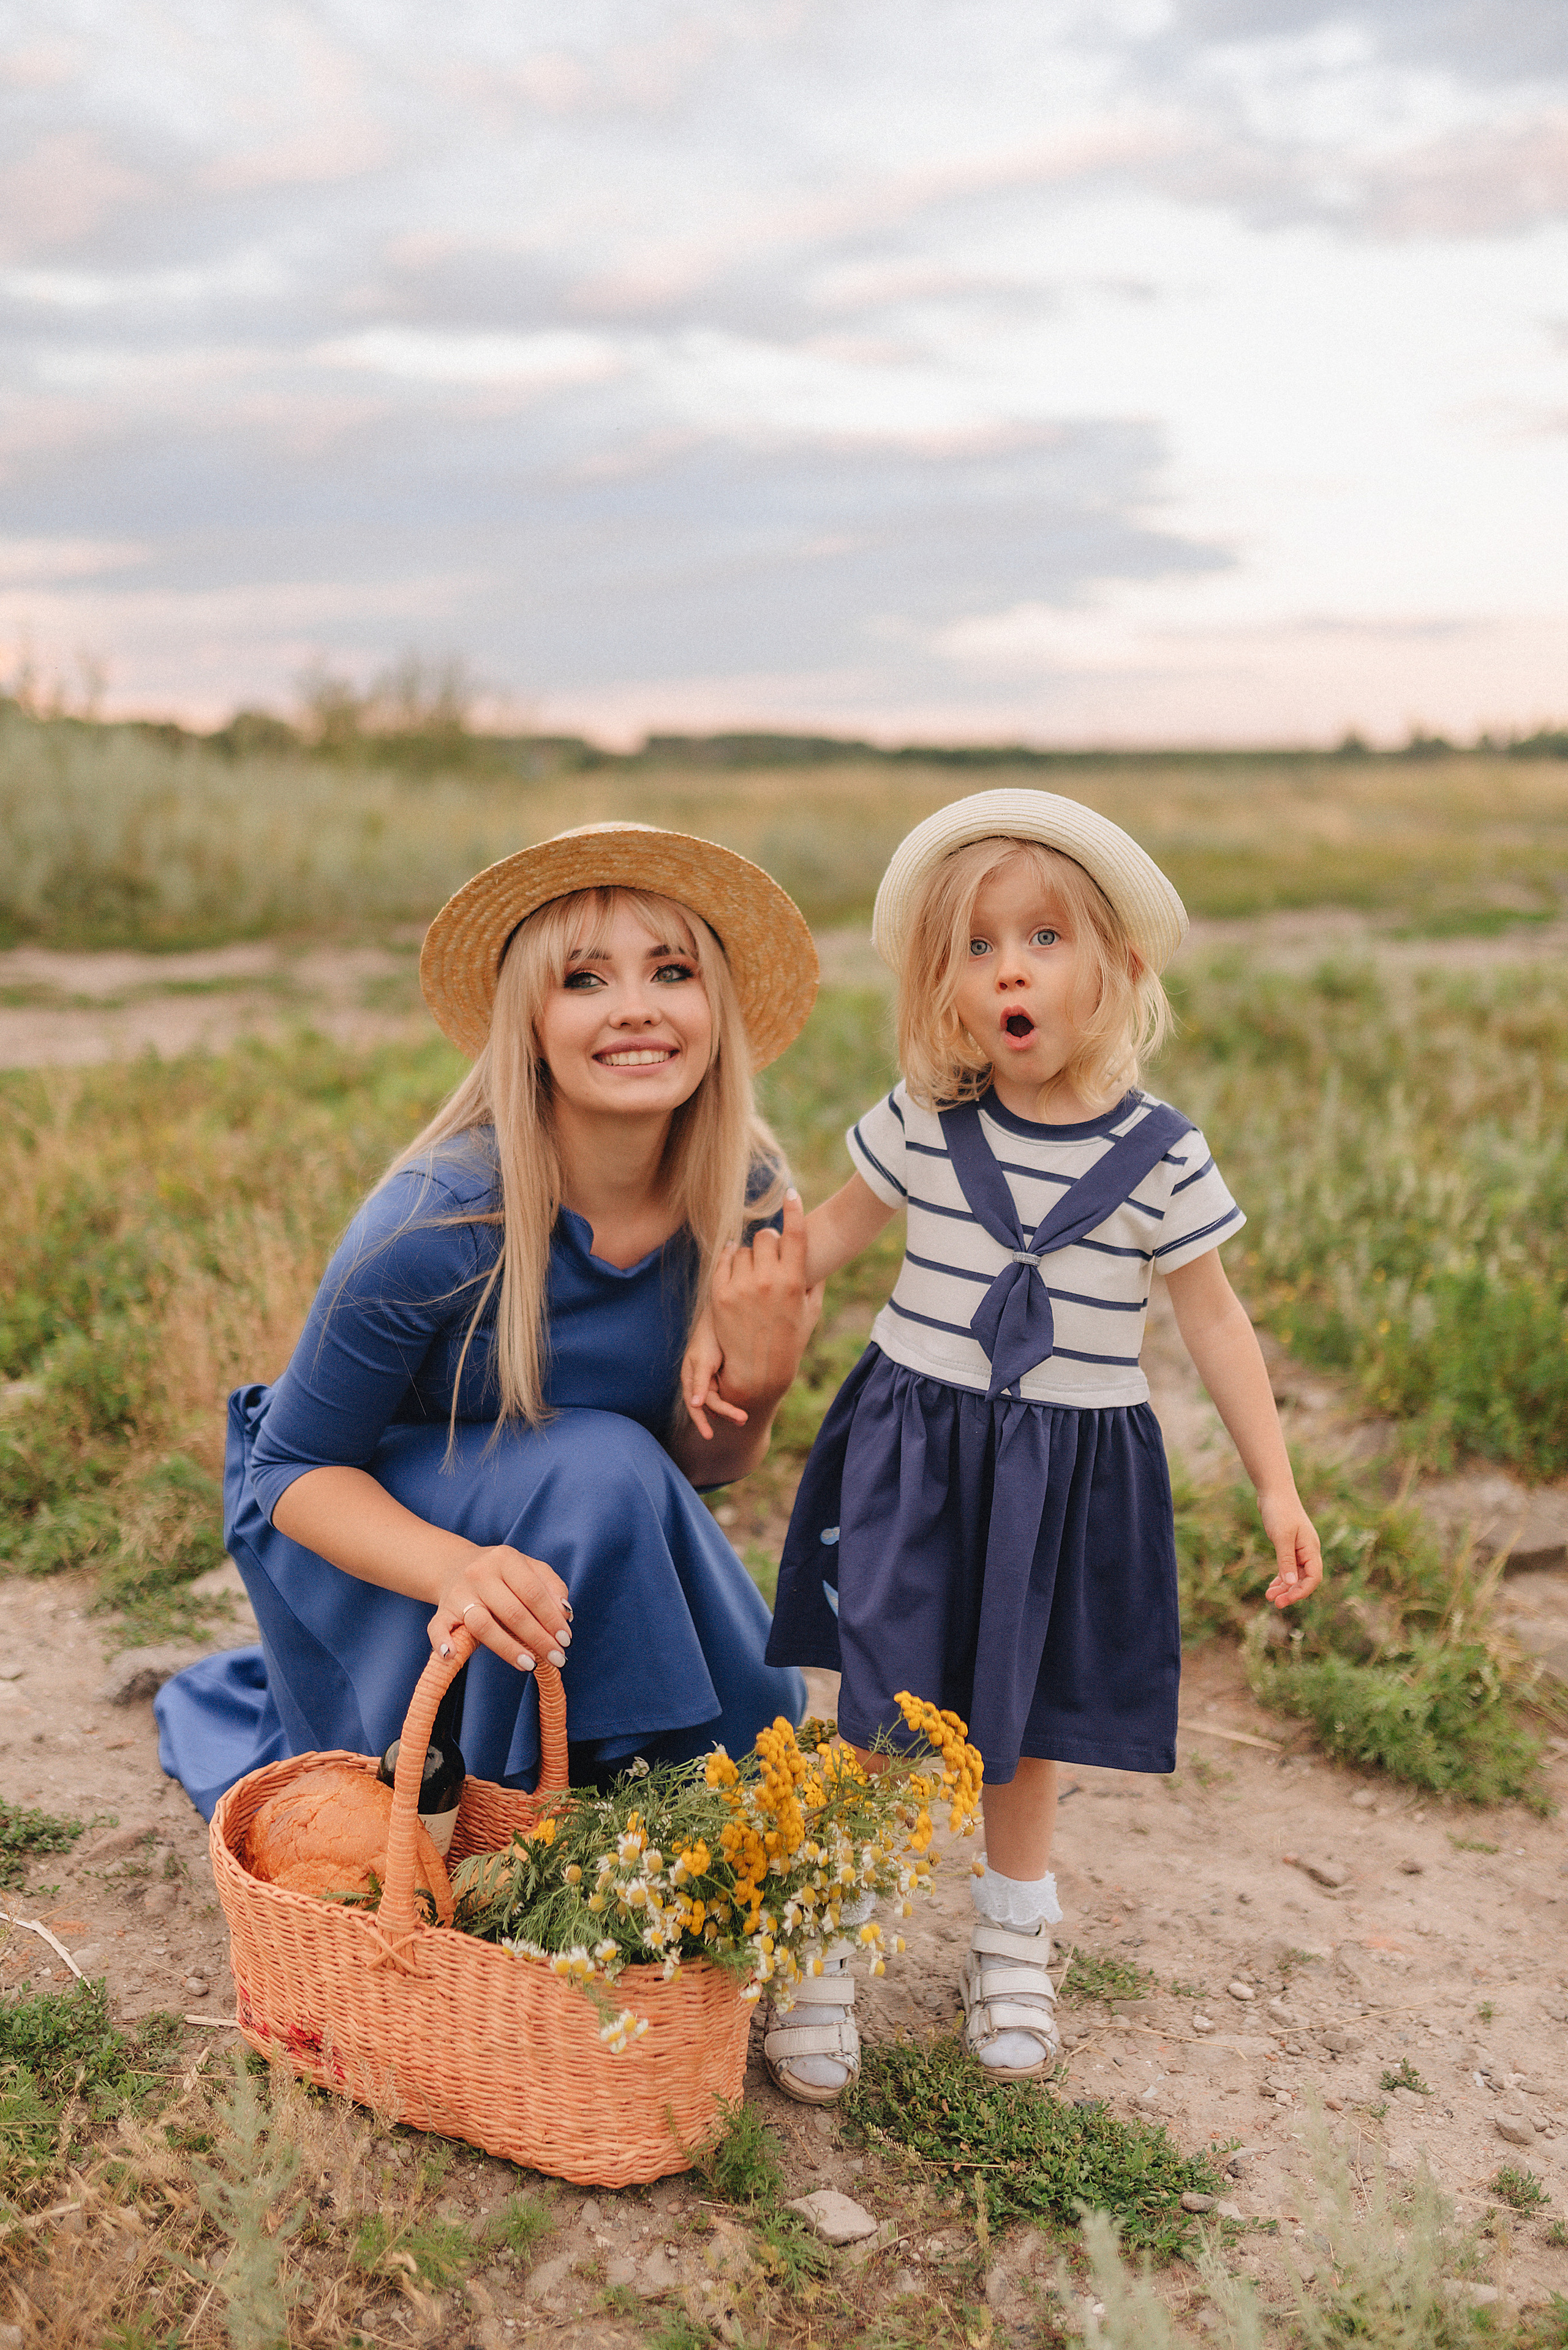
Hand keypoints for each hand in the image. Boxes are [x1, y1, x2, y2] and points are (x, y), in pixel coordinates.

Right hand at [430, 1543, 572, 1672]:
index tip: (566, 1640)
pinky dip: (442, 1642)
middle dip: (539, 1639)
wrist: (454, 1565)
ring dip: (508, 1648)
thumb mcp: (530, 1568)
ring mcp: (458, 1593)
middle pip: (513, 1612)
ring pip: (483, 1625)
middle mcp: (479, 1574)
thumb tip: (565, 1614)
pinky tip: (452, 1656)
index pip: (533, 1593)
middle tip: (557, 1658)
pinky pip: (438, 1628)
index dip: (552, 1619)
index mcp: (505, 1558)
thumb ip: (552, 1586)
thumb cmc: (502, 1572)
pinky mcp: (442, 1611)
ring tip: (530, 1665)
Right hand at [682, 1312, 748, 1440]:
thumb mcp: (703, 1361)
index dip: (701, 1422)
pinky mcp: (719, 1374)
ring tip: (743, 1417)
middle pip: (709, 1405)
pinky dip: (730, 1401)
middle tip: (743, 1420)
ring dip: (728, 1410)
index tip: (709, 1436)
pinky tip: (738, 1408)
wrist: (720, 1318)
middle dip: (725, 1413)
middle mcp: (698, 1381)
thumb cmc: (708, 1338)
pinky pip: (723, 1392)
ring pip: (717, 1401)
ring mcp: (708, 1378)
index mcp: (691, 1379)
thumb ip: (700, 1382)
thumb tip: (696, 1405)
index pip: (695, 1406)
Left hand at [707, 1189, 822, 1417]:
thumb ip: (814, 1280)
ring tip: (753, 1270)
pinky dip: (728, 1257)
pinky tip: (733, 1258)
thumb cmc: (790, 1341)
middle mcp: (768, 1281)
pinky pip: (723, 1260)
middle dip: (768, 1241)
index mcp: (795, 1283)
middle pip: (766, 1237)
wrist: (757, 1373)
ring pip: (743, 1248)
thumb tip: (816, 1253)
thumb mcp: (811, 1311)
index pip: (796, 1235)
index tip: (792, 1195)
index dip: (794, 1211)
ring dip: (748, 1254)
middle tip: (770, 1252)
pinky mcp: (720, 1295)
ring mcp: (742, 1287)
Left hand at [1260, 1490, 1323, 1608]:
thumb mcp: (1282, 1536)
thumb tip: (1289, 1583)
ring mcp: (1299, 1549)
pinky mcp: (1289, 1546)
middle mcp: (1308, 1551)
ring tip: (1269, 1597)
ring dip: (1284, 1587)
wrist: (1274, 1491)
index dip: (1302, 1591)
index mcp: (1311, 1548)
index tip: (1287, 1599)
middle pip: (1304, 1579)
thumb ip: (1286, 1560)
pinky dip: (1281, 1577)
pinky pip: (1288, 1567)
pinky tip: (1272, 1586)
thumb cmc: (1280, 1510)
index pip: (1314, 1577)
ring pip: (1294, 1575)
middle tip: (1275, 1603)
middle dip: (1291, 1592)